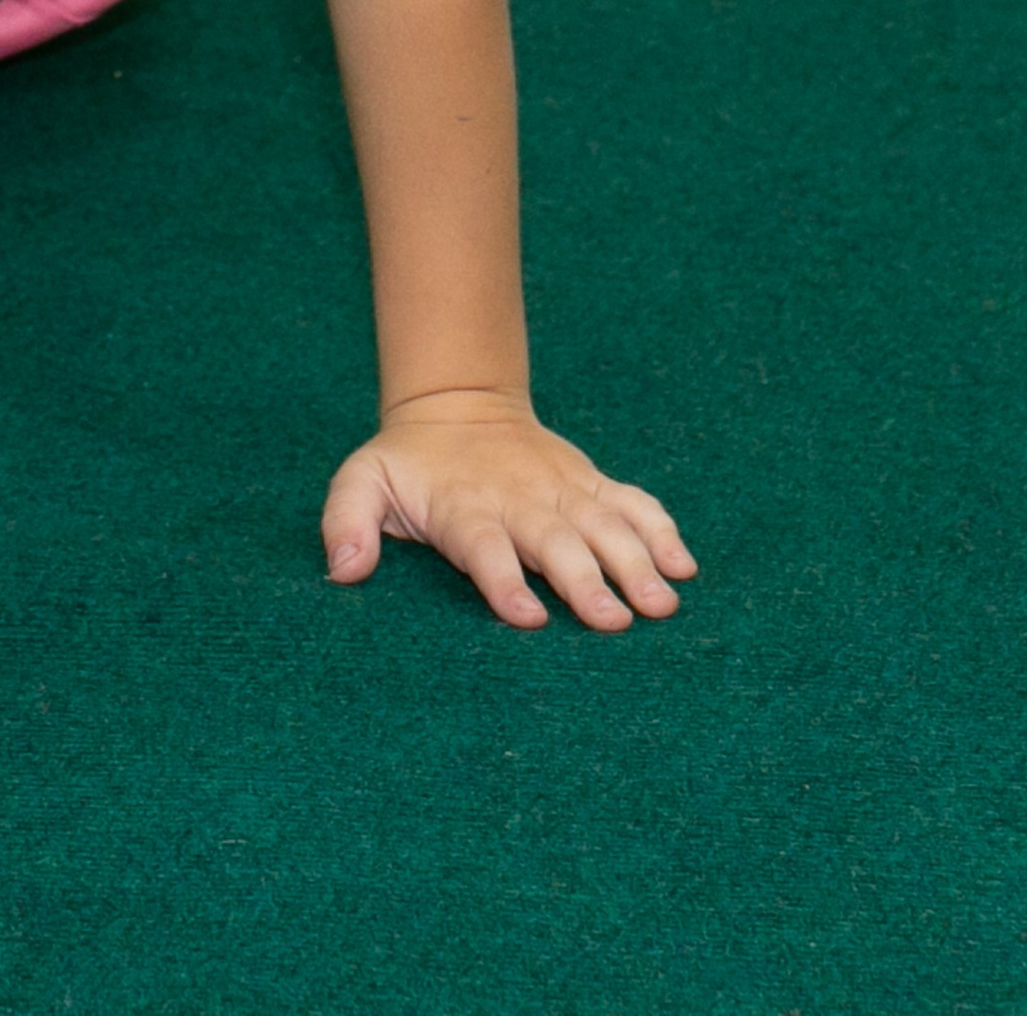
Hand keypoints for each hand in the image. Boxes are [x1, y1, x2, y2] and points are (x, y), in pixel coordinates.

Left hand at [322, 391, 694, 632]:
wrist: (455, 403)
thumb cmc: (407, 464)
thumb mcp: (361, 481)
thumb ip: (346, 522)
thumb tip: (342, 573)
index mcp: (464, 507)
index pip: (484, 547)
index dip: (504, 581)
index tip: (528, 617)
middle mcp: (518, 499)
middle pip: (554, 542)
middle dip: (585, 581)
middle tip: (615, 623)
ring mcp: (560, 489)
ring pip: (602, 525)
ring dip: (634, 562)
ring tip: (662, 605)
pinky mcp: (588, 481)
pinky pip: (630, 502)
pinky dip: (659, 529)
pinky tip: (684, 565)